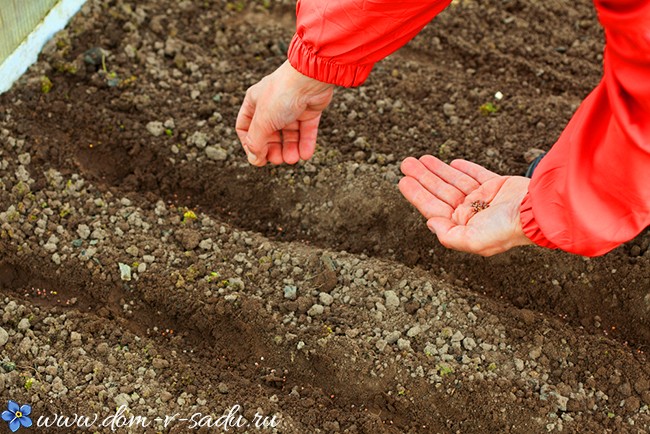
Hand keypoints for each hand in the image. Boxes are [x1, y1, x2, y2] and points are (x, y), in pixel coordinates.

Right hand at [236, 61, 333, 165]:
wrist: (310, 78)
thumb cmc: (282, 94)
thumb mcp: (263, 121)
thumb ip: (256, 142)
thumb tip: (254, 159)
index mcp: (254, 103)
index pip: (246, 128)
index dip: (250, 145)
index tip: (257, 157)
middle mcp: (272, 105)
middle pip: (269, 134)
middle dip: (273, 149)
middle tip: (278, 160)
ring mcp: (291, 108)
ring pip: (288, 135)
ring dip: (290, 149)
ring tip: (293, 159)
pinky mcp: (309, 110)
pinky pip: (305, 131)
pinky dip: (305, 144)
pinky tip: (305, 155)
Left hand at [399, 155, 532, 255]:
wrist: (538, 211)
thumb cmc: (507, 229)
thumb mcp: (473, 241)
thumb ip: (449, 235)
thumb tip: (430, 223)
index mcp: (464, 227)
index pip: (433, 208)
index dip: (416, 194)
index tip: (403, 181)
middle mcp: (472, 213)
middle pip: (440, 192)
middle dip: (422, 178)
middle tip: (406, 163)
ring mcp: (485, 198)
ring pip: (454, 181)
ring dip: (437, 170)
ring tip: (420, 158)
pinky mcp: (498, 185)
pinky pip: (476, 174)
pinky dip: (463, 168)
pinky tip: (451, 162)